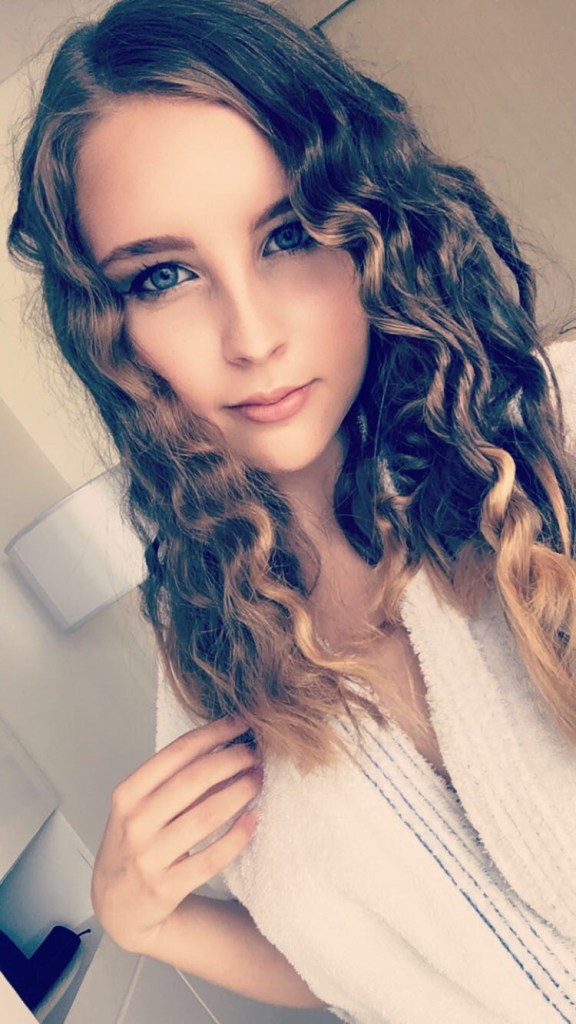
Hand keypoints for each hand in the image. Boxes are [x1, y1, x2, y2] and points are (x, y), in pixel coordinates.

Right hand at [91, 715, 262, 952]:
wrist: (117, 904)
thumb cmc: (136, 842)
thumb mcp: (142, 807)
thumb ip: (176, 780)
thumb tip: (226, 745)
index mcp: (127, 794)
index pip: (177, 752)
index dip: (213, 733)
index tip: (240, 723)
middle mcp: (135, 823)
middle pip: (194, 779)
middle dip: (232, 759)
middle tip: (255, 752)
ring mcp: (149, 857)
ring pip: (206, 816)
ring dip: (239, 792)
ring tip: (258, 779)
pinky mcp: (167, 887)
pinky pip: (211, 858)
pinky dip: (237, 836)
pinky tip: (253, 819)